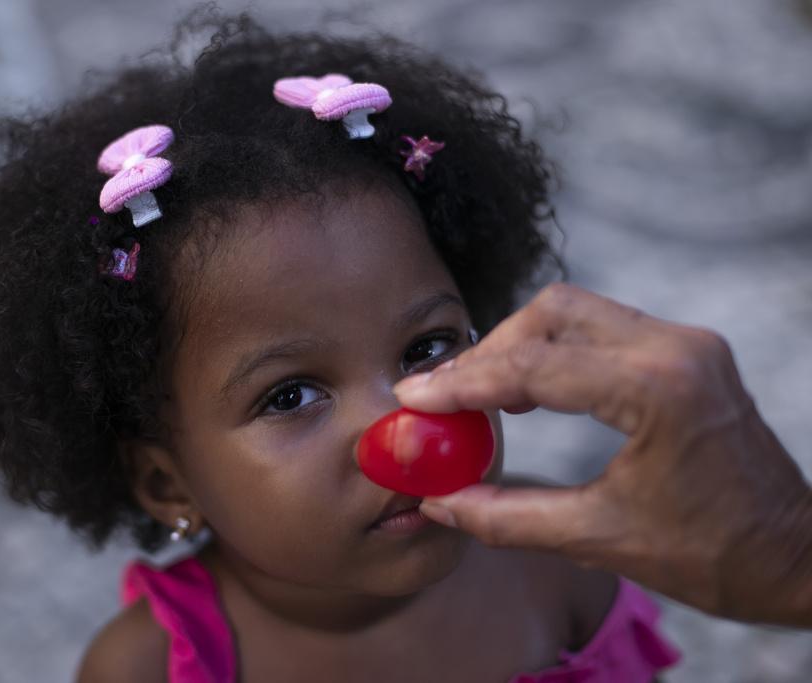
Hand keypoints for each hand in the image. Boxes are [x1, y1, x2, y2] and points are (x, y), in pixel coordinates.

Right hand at [394, 283, 811, 625]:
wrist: (797, 555)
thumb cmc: (715, 555)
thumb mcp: (599, 538)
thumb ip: (507, 516)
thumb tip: (440, 500)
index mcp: (659, 390)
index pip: (535, 368)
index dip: (464, 384)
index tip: (415, 396)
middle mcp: (675, 348)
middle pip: (552, 313)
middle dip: (490, 351)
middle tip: (446, 395)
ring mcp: (685, 343)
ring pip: (574, 311)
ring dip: (519, 345)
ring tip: (480, 393)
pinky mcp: (686, 352)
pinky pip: (601, 328)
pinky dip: (553, 351)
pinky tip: (529, 388)